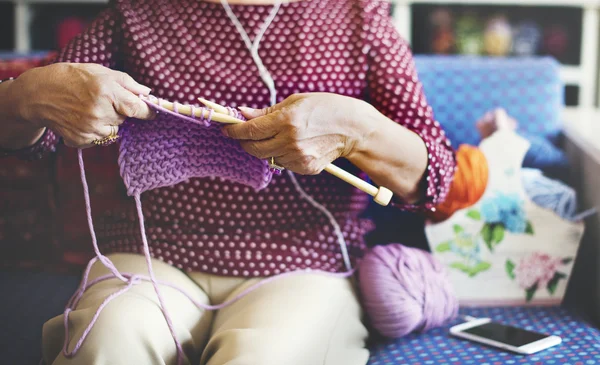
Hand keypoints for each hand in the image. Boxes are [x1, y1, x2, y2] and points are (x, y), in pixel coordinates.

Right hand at [12, 63, 153, 147]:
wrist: (39, 94)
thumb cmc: (72, 78)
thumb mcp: (100, 71)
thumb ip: (127, 82)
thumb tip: (148, 93)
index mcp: (107, 91)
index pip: (138, 109)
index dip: (147, 112)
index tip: (152, 113)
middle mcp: (99, 112)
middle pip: (125, 119)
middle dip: (118, 112)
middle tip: (102, 101)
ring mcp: (90, 128)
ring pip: (114, 131)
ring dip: (108, 123)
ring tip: (90, 110)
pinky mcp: (81, 140)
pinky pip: (100, 140)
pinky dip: (95, 132)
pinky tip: (82, 119)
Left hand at [223, 93, 372, 174]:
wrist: (353, 129)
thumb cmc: (325, 108)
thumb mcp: (295, 102)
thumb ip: (267, 111)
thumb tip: (242, 114)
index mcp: (287, 120)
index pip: (250, 130)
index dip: (234, 130)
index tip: (226, 128)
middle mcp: (290, 141)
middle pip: (253, 148)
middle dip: (244, 141)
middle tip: (244, 134)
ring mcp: (298, 157)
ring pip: (267, 157)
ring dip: (264, 147)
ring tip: (275, 136)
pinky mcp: (305, 168)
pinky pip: (282, 164)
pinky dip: (280, 155)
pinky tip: (291, 145)